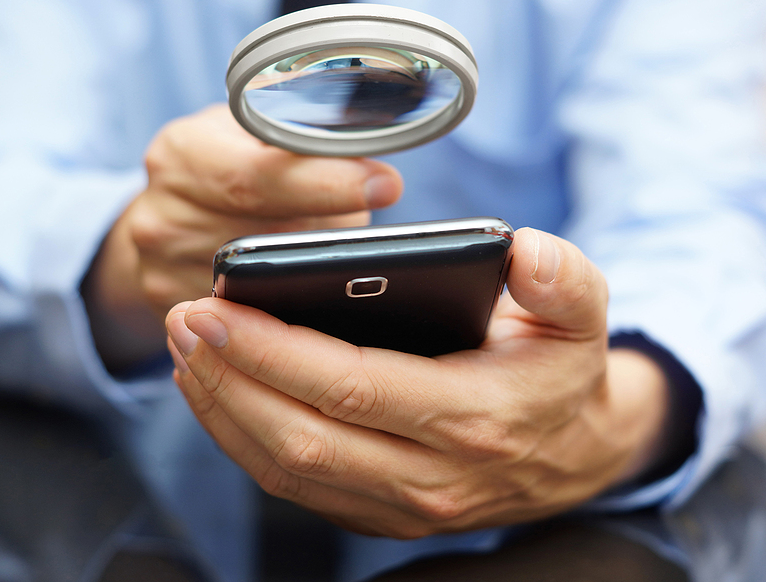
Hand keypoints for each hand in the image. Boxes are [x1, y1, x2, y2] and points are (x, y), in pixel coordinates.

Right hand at [81, 104, 402, 369]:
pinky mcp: (172, 312)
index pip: (259, 178)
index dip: (325, 184)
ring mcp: (163, 271)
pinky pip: (248, 317)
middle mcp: (161, 215)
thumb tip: (371, 172)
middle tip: (375, 223)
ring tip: (330, 247)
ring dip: (309, 268)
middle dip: (328, 229)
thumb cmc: (224, 168)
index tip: (384, 186)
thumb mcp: (251, 134)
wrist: (162, 218)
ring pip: (264, 282)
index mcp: (184, 154)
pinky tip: (308, 285)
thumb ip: (300, 145)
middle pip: (268, 236)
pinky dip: (287, 300)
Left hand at [165, 228, 670, 537]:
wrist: (575, 454)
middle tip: (183, 322)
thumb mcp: (583, 314)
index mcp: (473, 418)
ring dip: (224, 409)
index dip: (275, 349)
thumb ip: (564, 279)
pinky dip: (242, 439)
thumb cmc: (563, 371)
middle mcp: (430, 476)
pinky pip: (294, 484)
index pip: (352, 387)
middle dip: (229, 378)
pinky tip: (217, 391)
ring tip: (184, 351)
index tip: (216, 308)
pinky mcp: (378, 513)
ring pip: (285, 468)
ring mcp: (400, 506)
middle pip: (301, 436)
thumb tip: (524, 251)